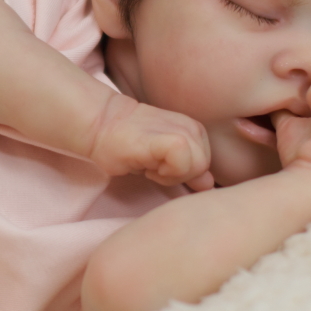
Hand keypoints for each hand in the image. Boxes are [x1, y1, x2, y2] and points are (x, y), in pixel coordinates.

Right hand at [88, 94, 213, 189]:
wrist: (101, 126)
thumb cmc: (126, 145)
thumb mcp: (162, 160)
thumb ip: (188, 170)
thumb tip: (209, 185)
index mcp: (195, 132)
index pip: (204, 168)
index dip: (181, 173)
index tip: (157, 164)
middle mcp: (193, 129)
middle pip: (202, 169)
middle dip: (177, 175)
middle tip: (152, 165)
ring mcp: (185, 132)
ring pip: (196, 169)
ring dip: (170, 174)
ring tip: (148, 162)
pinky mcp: (173, 139)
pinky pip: (184, 165)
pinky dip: (165, 172)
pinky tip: (147, 163)